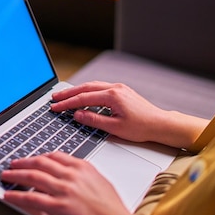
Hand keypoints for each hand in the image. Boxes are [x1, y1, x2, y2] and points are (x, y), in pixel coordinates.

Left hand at [2, 152, 150, 214]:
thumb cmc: (112, 210)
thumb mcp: (98, 183)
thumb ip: (81, 177)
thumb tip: (65, 177)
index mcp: (83, 167)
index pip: (55, 155)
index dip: (39, 156)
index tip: (32, 159)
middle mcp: (72, 175)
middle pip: (40, 163)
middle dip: (23, 162)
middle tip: (13, 164)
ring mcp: (64, 190)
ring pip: (33, 177)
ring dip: (16, 175)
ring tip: (7, 176)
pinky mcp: (59, 206)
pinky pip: (32, 198)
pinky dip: (18, 196)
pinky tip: (10, 195)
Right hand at [51, 82, 207, 148]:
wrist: (160, 124)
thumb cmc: (142, 127)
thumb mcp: (115, 128)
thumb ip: (94, 120)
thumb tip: (78, 115)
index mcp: (112, 96)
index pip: (83, 98)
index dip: (67, 103)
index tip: (55, 107)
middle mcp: (115, 88)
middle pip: (85, 88)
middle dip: (68, 93)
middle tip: (54, 98)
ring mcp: (119, 88)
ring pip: (92, 86)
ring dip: (77, 90)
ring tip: (64, 96)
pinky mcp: (121, 91)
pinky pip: (99, 88)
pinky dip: (87, 91)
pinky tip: (82, 95)